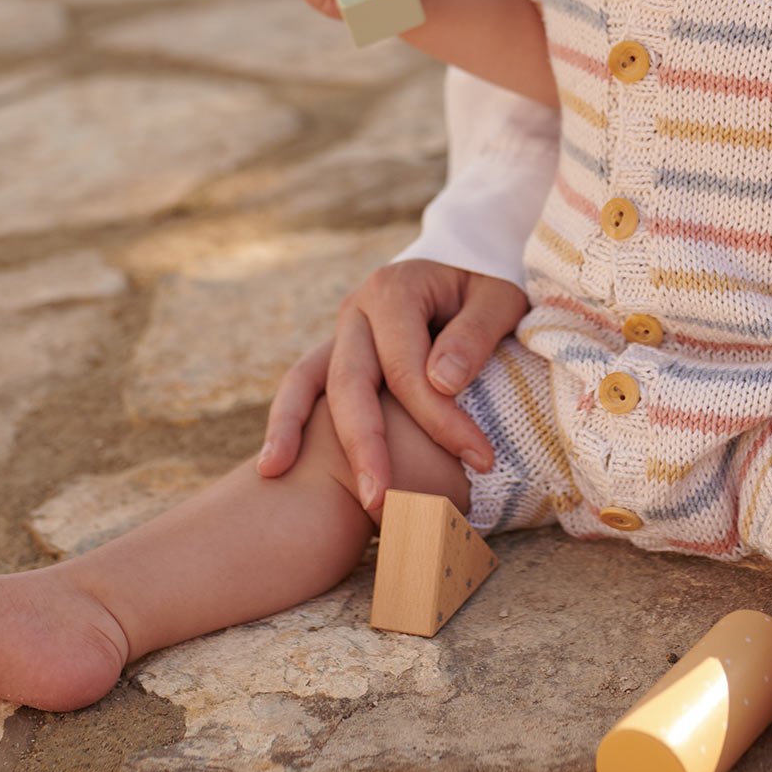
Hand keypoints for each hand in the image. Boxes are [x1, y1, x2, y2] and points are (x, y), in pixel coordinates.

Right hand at [256, 260, 528, 514]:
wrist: (466, 269)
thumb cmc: (488, 291)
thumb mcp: (499, 301)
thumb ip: (475, 335)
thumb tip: (441, 383)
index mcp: (396, 290)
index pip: (409, 368)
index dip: (441, 418)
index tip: (480, 459)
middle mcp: (358, 310)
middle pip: (351, 380)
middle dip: (364, 445)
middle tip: (381, 502)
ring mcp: (341, 332)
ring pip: (307, 380)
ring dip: (293, 430)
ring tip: (274, 475)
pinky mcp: (336, 354)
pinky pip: (302, 387)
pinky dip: (285, 421)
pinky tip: (272, 465)